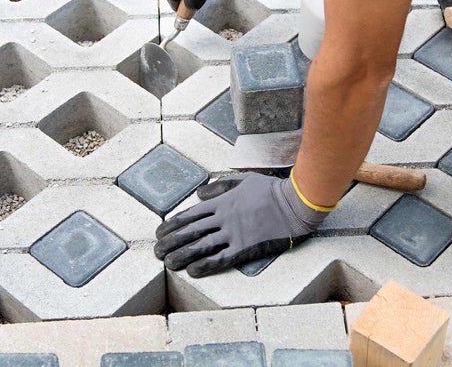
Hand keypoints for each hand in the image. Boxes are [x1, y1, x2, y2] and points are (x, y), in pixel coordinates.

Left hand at [154, 172, 333, 277]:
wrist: (295, 204)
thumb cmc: (272, 190)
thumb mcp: (244, 179)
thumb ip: (221, 186)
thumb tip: (199, 193)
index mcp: (222, 202)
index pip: (191, 215)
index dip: (172, 225)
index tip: (160, 233)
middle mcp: (224, 218)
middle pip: (191, 232)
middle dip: (171, 242)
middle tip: (156, 252)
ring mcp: (234, 233)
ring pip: (201, 246)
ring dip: (182, 255)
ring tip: (168, 263)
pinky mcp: (246, 248)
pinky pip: (221, 258)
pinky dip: (205, 265)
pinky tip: (193, 271)